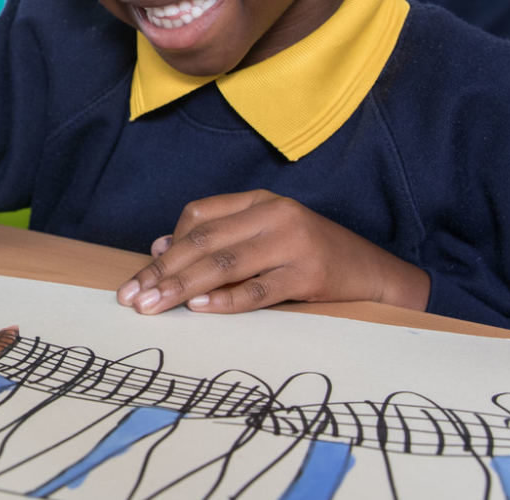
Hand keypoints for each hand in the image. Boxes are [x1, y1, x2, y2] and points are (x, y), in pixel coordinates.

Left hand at [115, 190, 430, 315]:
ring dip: (182, 288)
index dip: (166, 247)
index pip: (198, 217)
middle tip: (134, 297)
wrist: (376, 273)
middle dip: (163, 271)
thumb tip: (159, 247)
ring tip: (154, 306)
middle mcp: (274, 215)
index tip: (140, 276)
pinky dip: (226, 299)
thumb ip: (218, 238)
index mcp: (259, 201)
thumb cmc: (312, 255)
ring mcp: (292, 243)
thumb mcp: (265, 236)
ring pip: (224, 265)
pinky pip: (258, 289)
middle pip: (204, 242)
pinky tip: (200, 308)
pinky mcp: (308, 274)